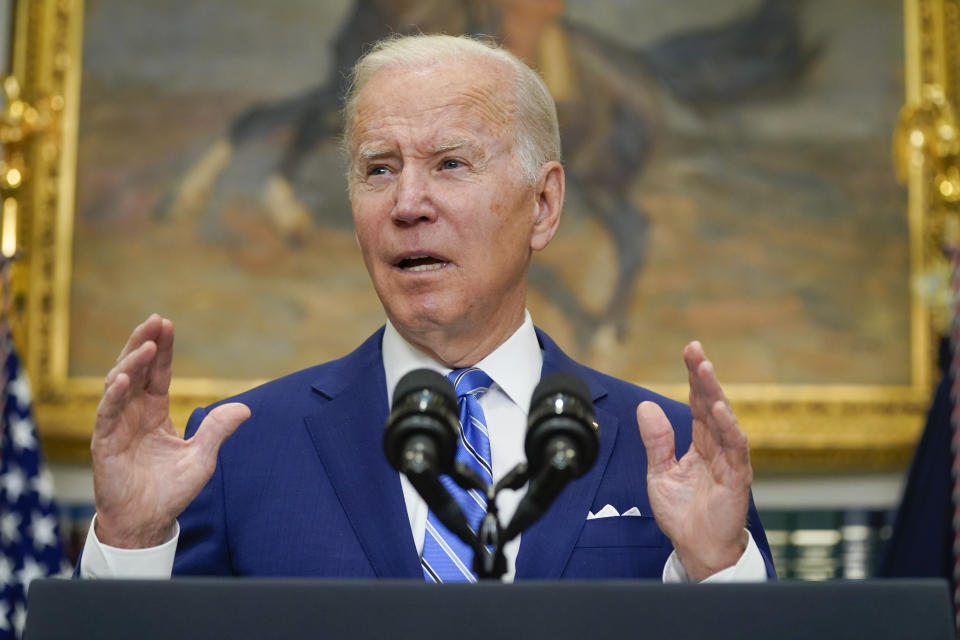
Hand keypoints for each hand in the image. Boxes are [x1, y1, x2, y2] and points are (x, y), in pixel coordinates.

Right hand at [91, 314, 249, 547]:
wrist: (147, 522)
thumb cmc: (171, 491)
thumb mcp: (202, 457)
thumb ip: (218, 430)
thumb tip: (246, 408)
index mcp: (154, 413)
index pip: (158, 373)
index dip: (162, 349)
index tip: (168, 324)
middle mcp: (133, 414)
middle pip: (136, 369)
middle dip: (144, 343)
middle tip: (155, 320)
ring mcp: (116, 426)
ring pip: (118, 384)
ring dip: (131, 363)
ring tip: (146, 344)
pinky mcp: (104, 443)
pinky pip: (107, 413)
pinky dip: (115, 394)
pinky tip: (125, 378)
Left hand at [636, 341, 750, 581]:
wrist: (697, 549)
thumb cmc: (683, 513)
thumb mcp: (659, 472)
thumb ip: (656, 441)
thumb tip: (645, 407)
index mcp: (701, 443)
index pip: (698, 403)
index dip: (694, 377)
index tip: (690, 350)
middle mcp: (717, 447)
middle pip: (712, 404)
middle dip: (704, 376)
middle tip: (696, 350)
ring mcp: (729, 461)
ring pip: (724, 420)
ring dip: (715, 394)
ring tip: (704, 370)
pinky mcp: (736, 478)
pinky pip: (735, 449)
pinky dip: (728, 428)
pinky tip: (719, 410)